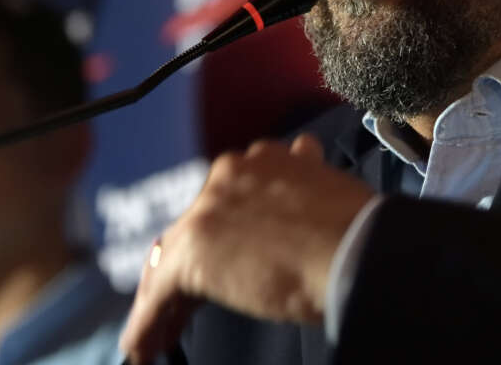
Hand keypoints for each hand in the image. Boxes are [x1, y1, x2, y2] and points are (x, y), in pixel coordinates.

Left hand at [119, 133, 375, 362]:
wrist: (356, 247)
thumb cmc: (356, 229)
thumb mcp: (327, 189)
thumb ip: (305, 179)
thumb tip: (307, 155)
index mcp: (263, 160)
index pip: (226, 201)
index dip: (222, 235)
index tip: (225, 261)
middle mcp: (230, 174)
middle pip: (195, 227)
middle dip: (189, 267)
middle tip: (185, 307)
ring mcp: (208, 209)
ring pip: (171, 259)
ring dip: (164, 300)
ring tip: (160, 334)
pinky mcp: (193, 249)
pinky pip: (159, 293)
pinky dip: (146, 324)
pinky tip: (143, 348)